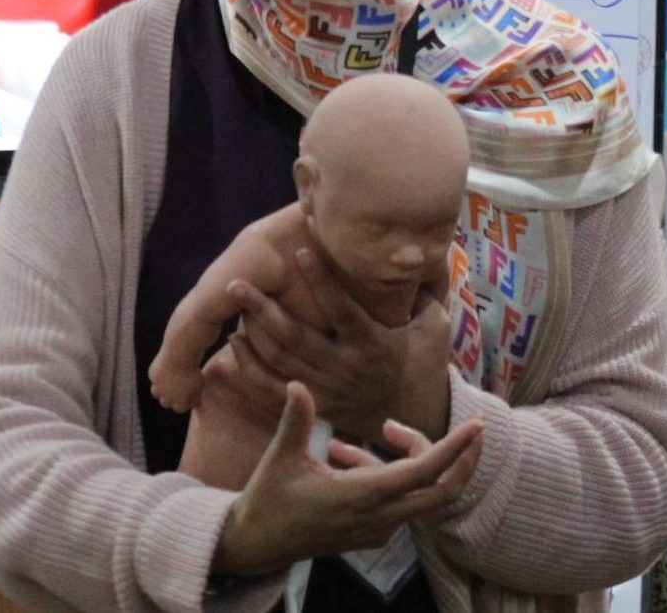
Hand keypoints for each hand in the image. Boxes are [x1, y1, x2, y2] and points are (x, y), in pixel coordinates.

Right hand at [146, 348, 202, 413]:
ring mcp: (157, 387)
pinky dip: (158, 376)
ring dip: (161, 390)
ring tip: (168, 382)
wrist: (180, 355)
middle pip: (165, 403)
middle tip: (177, 389)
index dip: (183, 402)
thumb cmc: (193, 370)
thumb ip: (196, 396)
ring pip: (156, 393)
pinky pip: (154, 378)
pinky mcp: (152, 375)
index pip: (179, 409)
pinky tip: (165, 369)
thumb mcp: (199, 384)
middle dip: (170, 398)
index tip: (188, 395)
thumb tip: (197, 404)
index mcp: (179, 402)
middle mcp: (166, 397)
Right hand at [212, 383, 482, 577]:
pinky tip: (341, 459)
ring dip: (403, 462)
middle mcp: (379, 516)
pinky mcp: (370, 533)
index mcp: (363, 497)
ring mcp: (377, 528)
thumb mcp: (280, 459)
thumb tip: (298, 384)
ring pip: (418, 494)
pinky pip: (396, 501)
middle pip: (444, 492)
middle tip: (469, 430)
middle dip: (463, 461)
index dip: (454, 448)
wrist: (256, 545)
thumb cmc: (268, 501)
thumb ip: (296, 421)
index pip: (424, 472)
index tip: (477, 426)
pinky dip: (385, 476)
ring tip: (342, 447)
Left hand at [220, 249, 453, 440]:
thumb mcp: (435, 328)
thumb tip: (417, 253)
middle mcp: (346, 369)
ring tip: (234, 305)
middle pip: (297, 338)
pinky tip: (231, 346)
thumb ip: (423, 294)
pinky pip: (274, 392)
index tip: (299, 252)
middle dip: (264, 310)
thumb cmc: (421, 359)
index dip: (321, 281)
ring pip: (281, 363)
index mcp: (374, 345)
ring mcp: (328, 391)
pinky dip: (250, 371)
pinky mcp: (314, 406)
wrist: (413, 414)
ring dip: (253, 335)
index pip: (342, 310)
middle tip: (237, 284)